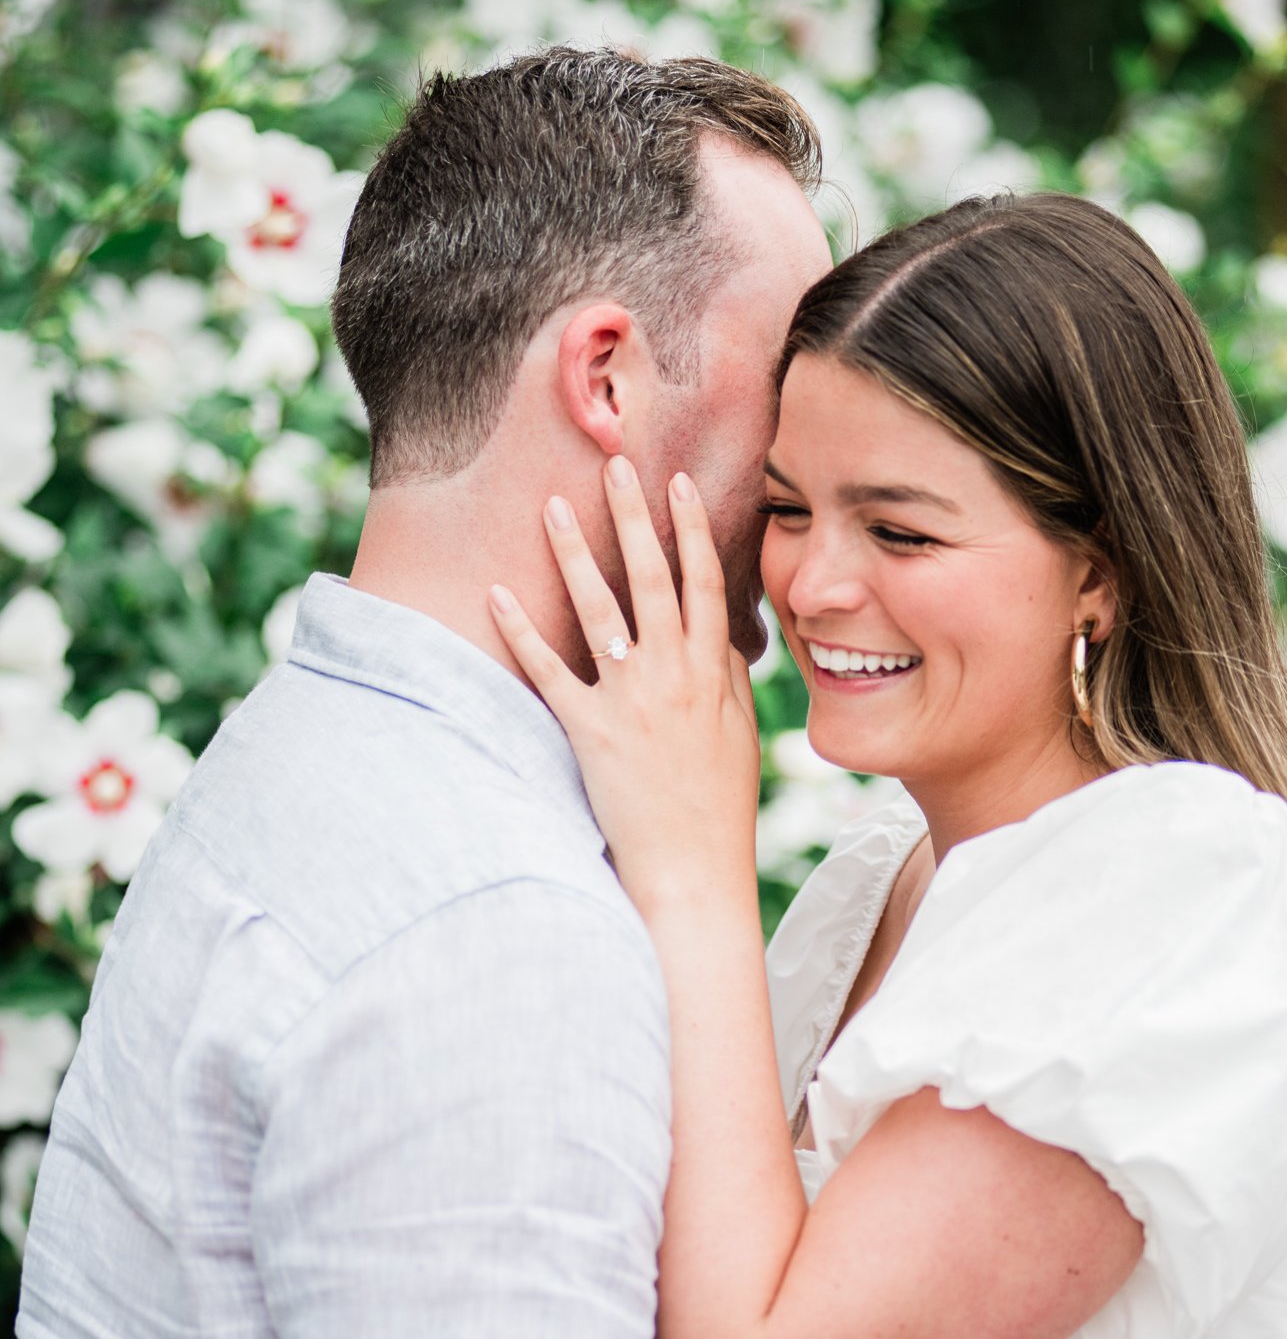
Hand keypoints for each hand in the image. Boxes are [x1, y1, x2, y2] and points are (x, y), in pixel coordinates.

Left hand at [489, 458, 760, 919]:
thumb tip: (721, 637)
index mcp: (711, 675)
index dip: (692, 531)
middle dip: (632, 518)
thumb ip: (727, 681)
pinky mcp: (589, 732)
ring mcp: (629, 701)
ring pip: (600, 611)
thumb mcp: (737, 737)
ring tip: (550, 507)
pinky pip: (548, 672)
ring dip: (575, 554)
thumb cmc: (717, 809)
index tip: (678, 485)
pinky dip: (521, 632)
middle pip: (653, 580)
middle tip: (614, 466)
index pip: (704, 585)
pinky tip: (497, 596)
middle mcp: (671, 676)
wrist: (694, 872)